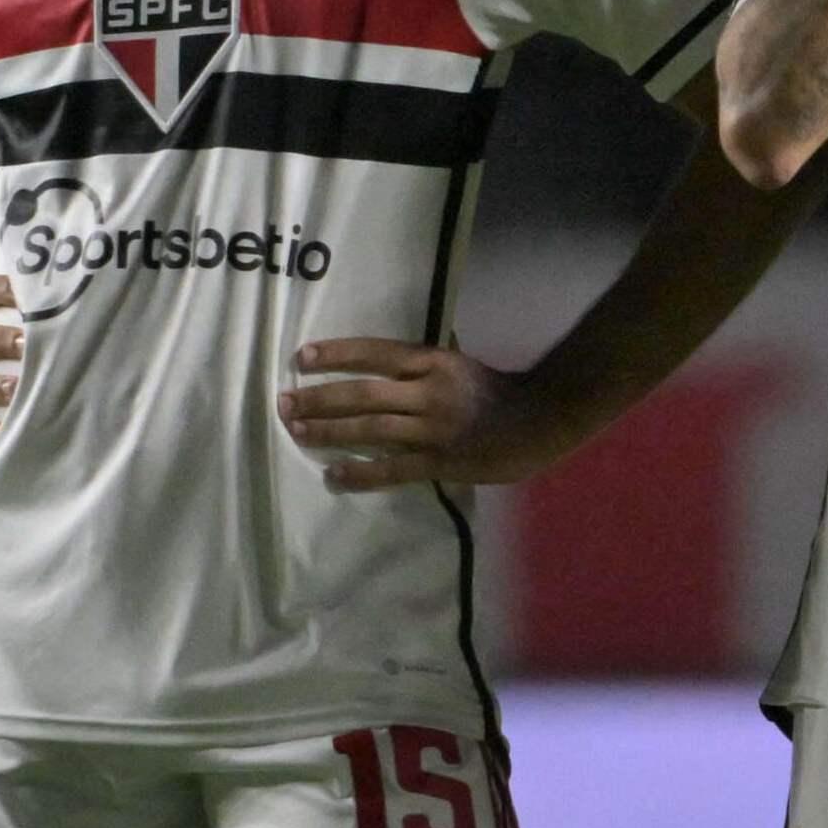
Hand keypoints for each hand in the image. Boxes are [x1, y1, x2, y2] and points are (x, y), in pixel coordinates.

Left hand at [277, 339, 560, 489]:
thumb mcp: (463, 365)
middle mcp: (429, 392)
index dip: (337, 353)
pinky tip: (333, 475)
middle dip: (319, 398)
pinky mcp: (441, 462)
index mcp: (435, 363)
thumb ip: (428, 361)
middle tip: (284, 401)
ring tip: (297, 431)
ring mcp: (434, 429)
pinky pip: (393, 469)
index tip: (301, 357)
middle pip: (363, 393)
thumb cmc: (500, 392)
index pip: (376, 353)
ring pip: (371, 429)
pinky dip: (360, 472)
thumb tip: (391, 354)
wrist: (543, 422)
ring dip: (329, 431)